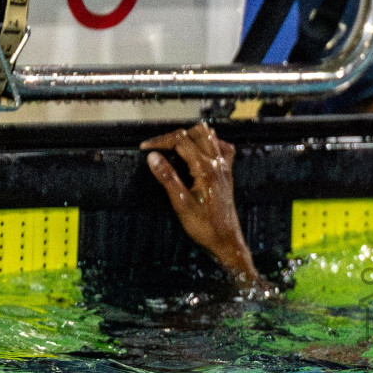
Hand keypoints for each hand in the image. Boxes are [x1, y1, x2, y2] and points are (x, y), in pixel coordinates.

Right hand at [140, 123, 275, 296]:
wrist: (226, 240)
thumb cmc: (205, 226)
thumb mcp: (181, 203)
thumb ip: (167, 177)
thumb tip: (152, 156)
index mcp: (205, 168)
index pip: (181, 140)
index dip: (160, 141)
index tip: (145, 147)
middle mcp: (217, 163)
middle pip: (197, 132)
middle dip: (175, 135)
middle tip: (159, 147)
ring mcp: (224, 167)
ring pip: (210, 136)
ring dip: (192, 136)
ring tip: (174, 146)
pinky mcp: (227, 174)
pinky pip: (223, 148)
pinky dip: (210, 144)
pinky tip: (200, 152)